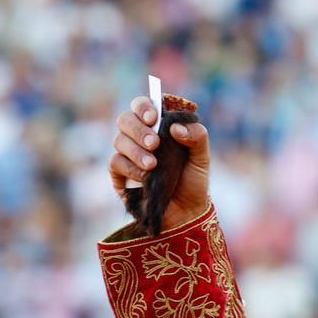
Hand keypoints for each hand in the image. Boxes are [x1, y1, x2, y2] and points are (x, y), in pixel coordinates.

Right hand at [109, 96, 211, 229]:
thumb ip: (197, 137)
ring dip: (136, 152)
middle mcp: (139, 137)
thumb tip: (175, 127)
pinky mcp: (120, 174)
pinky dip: (130, 168)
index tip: (153, 117)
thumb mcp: (202, 158)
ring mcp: (128, 154)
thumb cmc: (193, 181)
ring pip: (119, 141)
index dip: (143, 106)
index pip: (142, 106)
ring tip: (153, 165)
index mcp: (157, 127)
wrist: (187, 211)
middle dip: (138, 130)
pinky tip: (144, 177)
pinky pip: (115, 163)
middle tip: (155, 144)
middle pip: (125, 120)